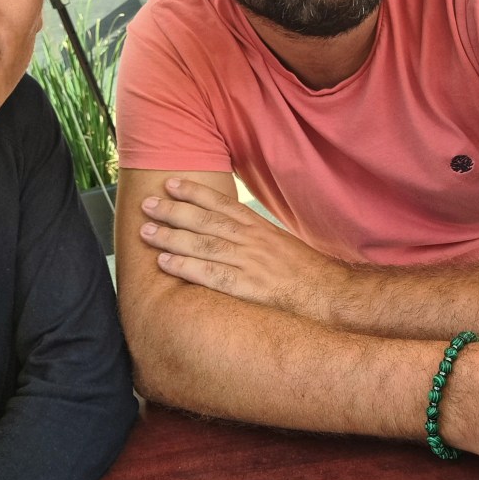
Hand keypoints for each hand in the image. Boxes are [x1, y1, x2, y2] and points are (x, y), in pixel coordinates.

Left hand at [139, 177, 340, 320]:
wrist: (332, 296)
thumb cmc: (306, 274)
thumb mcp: (280, 245)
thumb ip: (254, 238)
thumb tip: (230, 233)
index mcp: (259, 228)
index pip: (221, 205)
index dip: (194, 193)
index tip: (171, 184)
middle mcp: (251, 240)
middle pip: (205, 221)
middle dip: (174, 210)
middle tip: (147, 204)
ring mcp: (250, 262)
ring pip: (203, 244)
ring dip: (171, 236)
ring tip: (146, 230)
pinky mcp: (249, 287)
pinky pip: (211, 274)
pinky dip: (185, 267)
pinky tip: (164, 263)